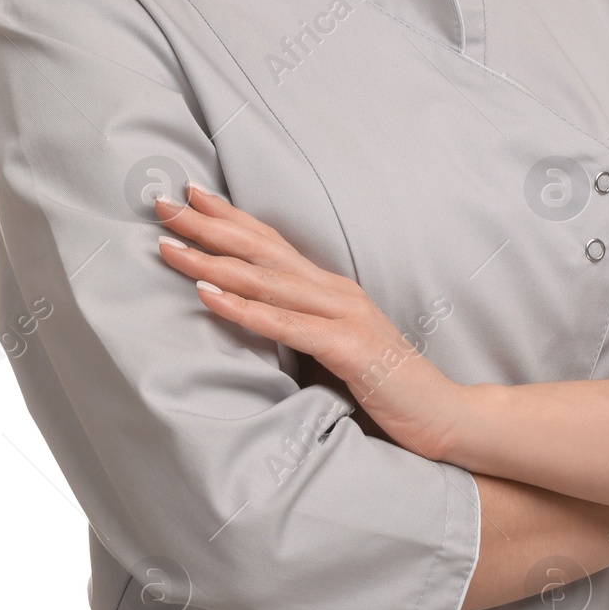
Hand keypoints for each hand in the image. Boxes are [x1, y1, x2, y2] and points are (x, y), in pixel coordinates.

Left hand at [154, 183, 465, 460]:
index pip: (272, 243)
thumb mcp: (337, 348)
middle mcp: (334, 292)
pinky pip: (284, 326)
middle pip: (260, 251)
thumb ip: (304, 326)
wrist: (445, 415)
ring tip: (170, 244)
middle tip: (162, 203)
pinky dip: (243, 309)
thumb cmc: (388, 387)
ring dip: (213, 261)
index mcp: (330, 289)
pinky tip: (209, 295)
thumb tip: (259, 318)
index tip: (189, 194)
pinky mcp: (347, 348)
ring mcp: (343, 316)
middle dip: (208, 225)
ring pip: (264, 282)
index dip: (230, 216)